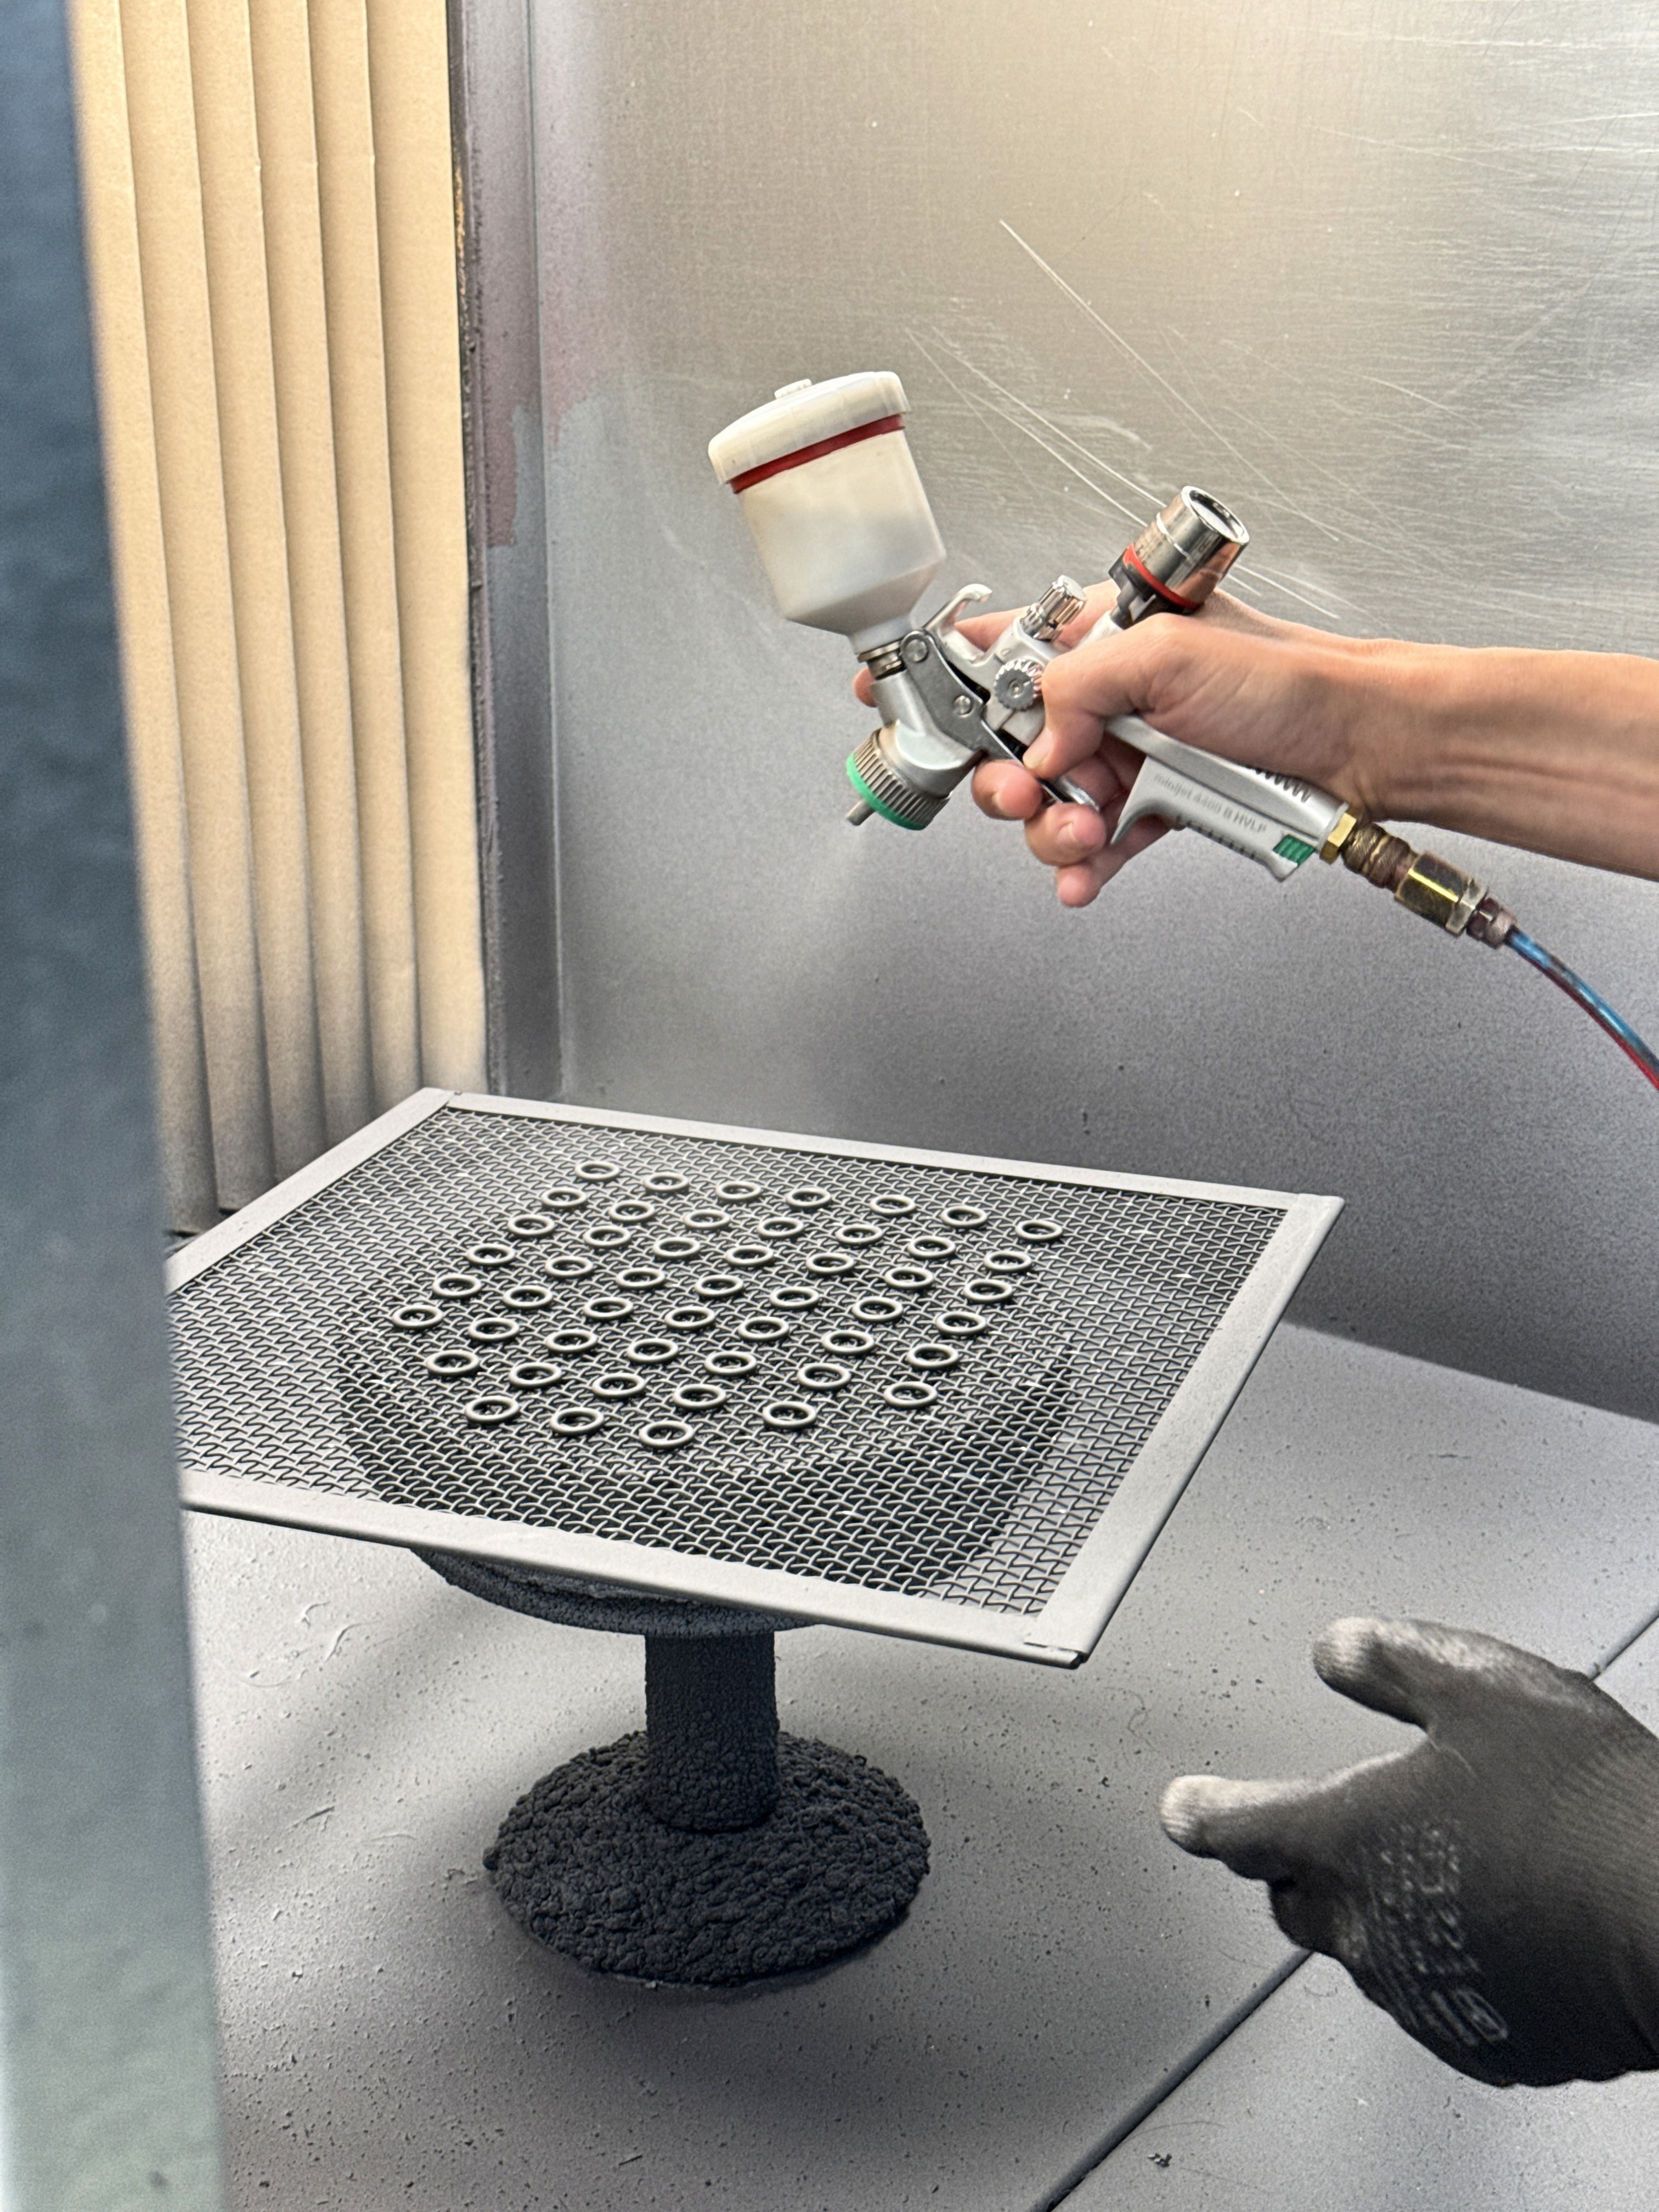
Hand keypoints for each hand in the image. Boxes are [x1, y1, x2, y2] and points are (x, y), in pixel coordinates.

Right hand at [854, 591, 1378, 906]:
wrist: (1357, 746)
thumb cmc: (1284, 678)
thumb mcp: (1167, 650)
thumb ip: (1079, 685)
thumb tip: (1038, 735)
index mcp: (1098, 639)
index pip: (995, 647)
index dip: (937, 671)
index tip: (886, 693)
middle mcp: (1106, 698)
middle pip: (1008, 746)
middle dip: (1003, 777)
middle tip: (1022, 789)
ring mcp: (1127, 756)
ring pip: (1047, 806)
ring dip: (1049, 829)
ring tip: (1080, 831)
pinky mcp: (1152, 808)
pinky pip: (1094, 846)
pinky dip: (1082, 868)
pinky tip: (1083, 877)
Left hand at [1160, 1618, 1658, 2086]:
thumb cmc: (1585, 1803)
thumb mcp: (1482, 1688)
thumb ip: (1394, 1665)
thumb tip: (1337, 1650)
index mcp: (1345, 1838)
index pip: (1236, 1827)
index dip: (1203, 1811)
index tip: (1183, 1809)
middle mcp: (1369, 1927)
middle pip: (1294, 1895)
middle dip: (1295, 1861)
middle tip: (1324, 1831)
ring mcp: (1426, 1994)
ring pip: (1365, 1949)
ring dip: (1377, 1910)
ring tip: (1432, 1868)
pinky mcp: (1488, 2040)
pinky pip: (1436, 1998)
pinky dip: (1444, 1961)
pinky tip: (1492, 1926)